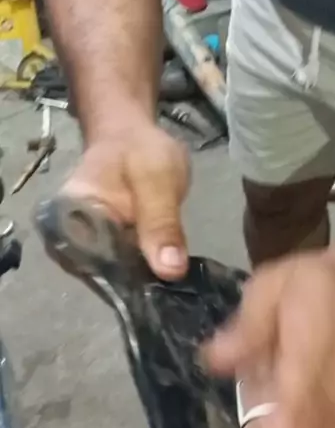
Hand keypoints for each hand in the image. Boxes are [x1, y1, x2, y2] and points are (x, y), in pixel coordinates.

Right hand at [63, 112, 190, 278]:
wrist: (132, 137)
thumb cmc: (139, 150)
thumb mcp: (157, 179)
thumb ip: (162, 222)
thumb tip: (170, 271)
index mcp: (65, 219)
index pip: (91, 265)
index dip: (129, 282)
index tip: (161, 289)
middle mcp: (66, 241)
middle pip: (104, 277)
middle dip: (140, 286)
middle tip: (176, 290)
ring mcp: (84, 249)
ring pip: (115, 279)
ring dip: (144, 283)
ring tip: (174, 285)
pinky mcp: (104, 252)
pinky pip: (123, 272)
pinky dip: (144, 275)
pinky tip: (166, 279)